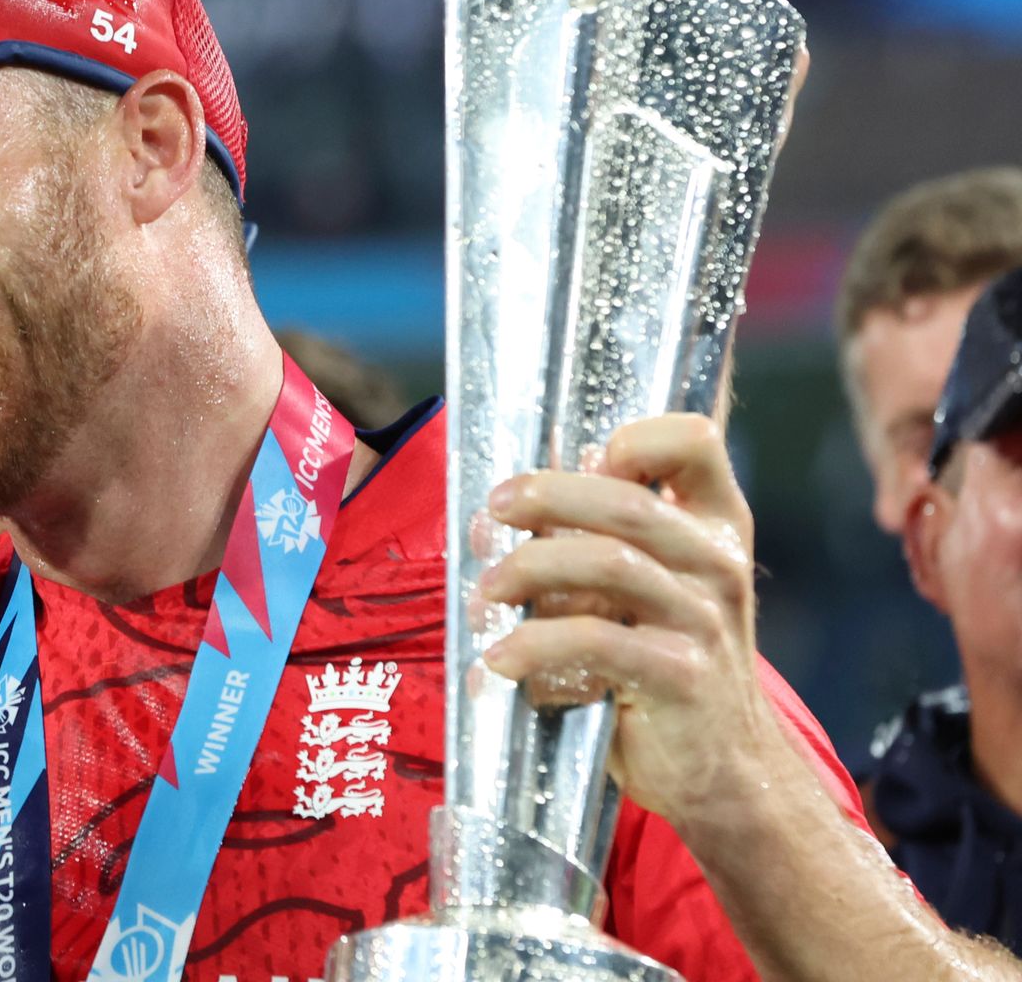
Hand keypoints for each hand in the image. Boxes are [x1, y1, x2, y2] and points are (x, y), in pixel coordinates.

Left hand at [477, 414, 792, 822]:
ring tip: (484, 593)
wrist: (723, 773)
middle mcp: (717, 563)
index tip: (580, 454)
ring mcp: (704, 619)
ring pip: (608, 562)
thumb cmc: (662, 671)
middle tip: (493, 512)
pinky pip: (596, 640)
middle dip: (545, 496)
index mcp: (713, 527)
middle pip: (627, 500)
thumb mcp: (646, 596)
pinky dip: (532, 644)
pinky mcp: (681, 676)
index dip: (635, 435)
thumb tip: (498, 512)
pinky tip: (499, 660)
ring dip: (528, 569)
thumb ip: (597, 545)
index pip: (695, 443)